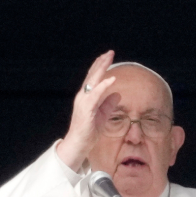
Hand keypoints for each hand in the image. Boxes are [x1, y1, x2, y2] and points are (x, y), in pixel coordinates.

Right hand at [56, 51, 119, 171]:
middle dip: (101, 63)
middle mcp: (83, 96)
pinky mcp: (86, 109)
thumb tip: (118, 94)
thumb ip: (109, 104)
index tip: (108, 56)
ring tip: (109, 58)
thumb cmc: (89, 132)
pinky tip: (111, 79)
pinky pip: (96, 95)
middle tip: (110, 52)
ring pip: (93, 81)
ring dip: (101, 69)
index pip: (93, 78)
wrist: (78, 144)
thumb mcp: (102, 116)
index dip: (100, 66)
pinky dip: (103, 86)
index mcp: (86, 97)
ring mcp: (83, 101)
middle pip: (92, 75)